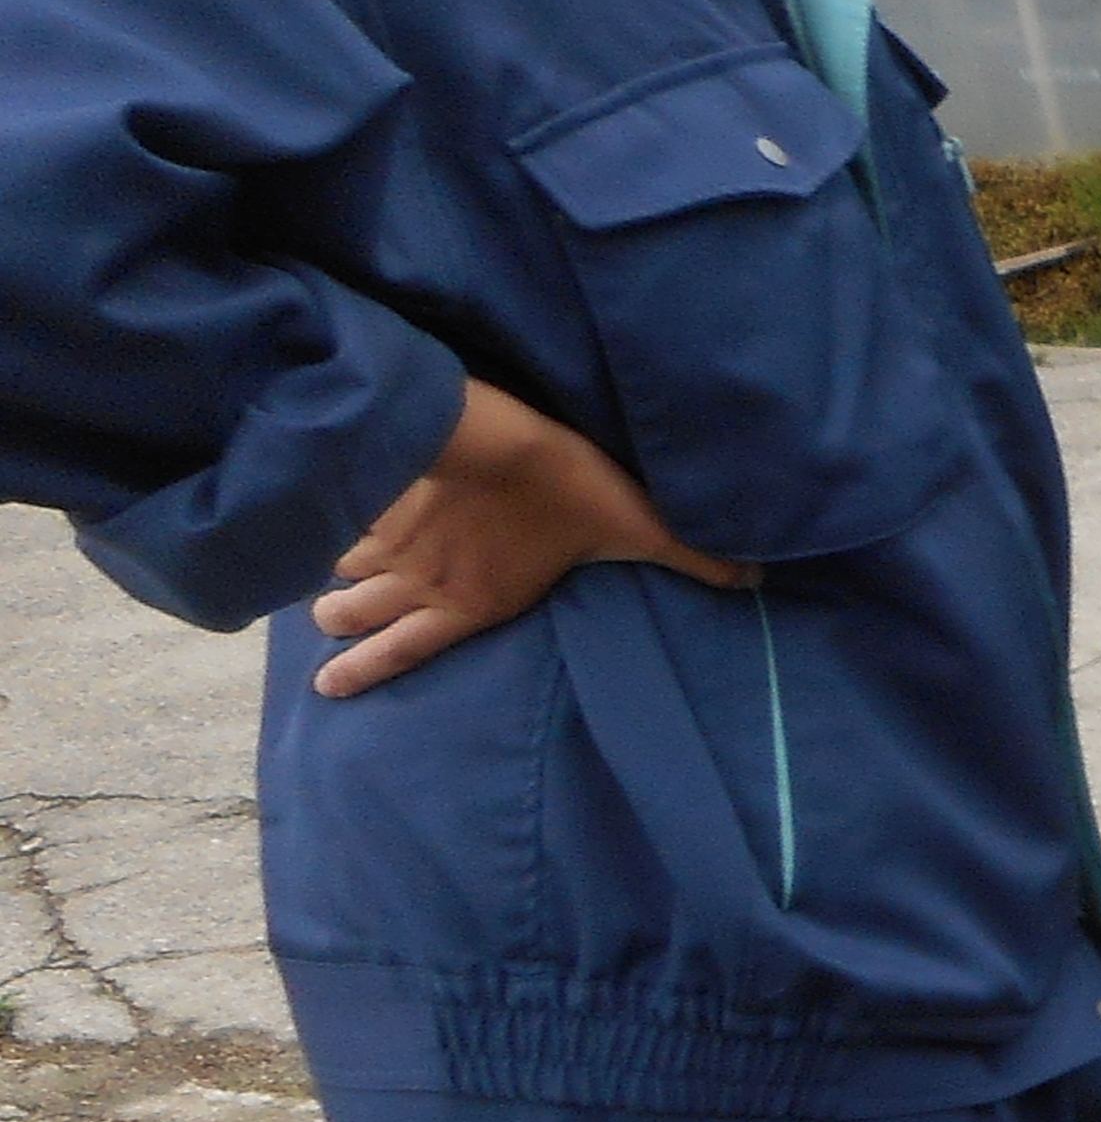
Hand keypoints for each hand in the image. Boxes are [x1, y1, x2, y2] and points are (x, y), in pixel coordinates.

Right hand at [309, 377, 749, 698]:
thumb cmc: (568, 492)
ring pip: (343, 568)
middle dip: (341, 623)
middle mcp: (421, 581)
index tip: (327, 685)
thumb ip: (693, 558)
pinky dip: (329, 525)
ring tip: (324, 583)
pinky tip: (324, 518)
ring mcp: (392, 538)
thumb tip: (755, 580)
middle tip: (328, 627)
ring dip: (333, 577)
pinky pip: (343, 519)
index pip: (405, 649)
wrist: (496, 436)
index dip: (363, 670)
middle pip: (356, 614)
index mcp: (471, 604)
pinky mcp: (380, 495)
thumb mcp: (639, 529)